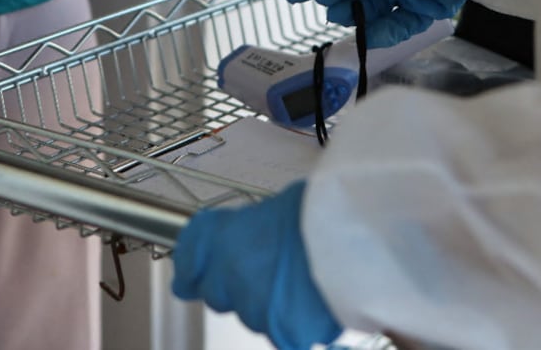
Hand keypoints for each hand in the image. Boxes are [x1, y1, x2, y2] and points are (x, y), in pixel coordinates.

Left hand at [171, 181, 342, 349]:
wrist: (353, 232)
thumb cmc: (321, 208)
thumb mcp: (276, 204)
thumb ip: (251, 228)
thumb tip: (253, 237)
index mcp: (218, 238)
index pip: (187, 263)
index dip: (193, 267)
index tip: (195, 271)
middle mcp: (228, 277)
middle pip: (218, 294)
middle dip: (237, 285)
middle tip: (269, 269)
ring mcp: (255, 310)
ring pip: (254, 316)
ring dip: (271, 305)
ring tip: (304, 279)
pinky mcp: (285, 335)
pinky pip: (287, 335)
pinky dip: (300, 325)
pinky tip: (317, 305)